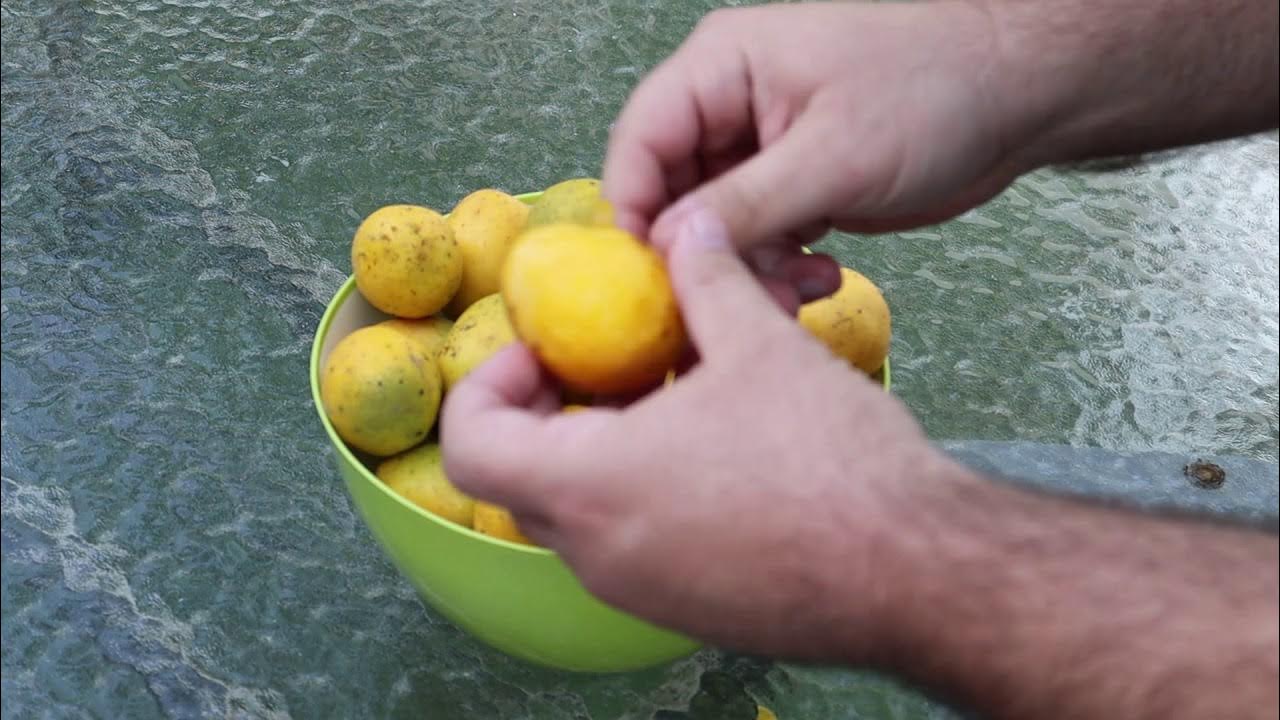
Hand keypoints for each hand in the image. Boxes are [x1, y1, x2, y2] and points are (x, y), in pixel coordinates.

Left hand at [442, 207, 968, 660]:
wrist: (916, 571)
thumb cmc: (828, 459)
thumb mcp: (759, 345)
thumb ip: (706, 276)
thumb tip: (691, 222)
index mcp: (589, 484)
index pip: (471, 443)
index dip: (490, 384)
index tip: (548, 352)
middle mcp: (597, 553)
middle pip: (518, 480)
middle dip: (546, 413)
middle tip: (603, 367)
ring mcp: (639, 592)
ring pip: (578, 517)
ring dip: (597, 453)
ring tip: (668, 401)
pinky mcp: (686, 611)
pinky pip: (630, 549)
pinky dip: (640, 496)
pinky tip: (713, 455)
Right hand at [603, 1, 1035, 253]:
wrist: (1016, 97)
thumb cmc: (937, 90)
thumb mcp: (833, 155)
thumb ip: (745, 203)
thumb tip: (670, 245)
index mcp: (724, 67)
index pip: (641, 140)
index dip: (632, 208)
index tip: (646, 273)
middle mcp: (731, 106)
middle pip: (671, 192)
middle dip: (699, 253)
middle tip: (731, 298)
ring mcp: (761, 148)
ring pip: (715, 227)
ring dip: (747, 270)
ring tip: (795, 288)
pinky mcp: (793, 185)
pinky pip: (756, 239)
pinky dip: (778, 268)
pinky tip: (818, 277)